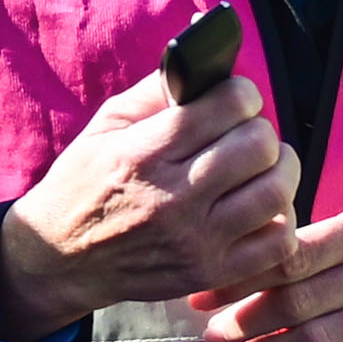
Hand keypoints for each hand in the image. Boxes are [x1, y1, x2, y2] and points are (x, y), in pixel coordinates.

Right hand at [0, 62, 298, 340]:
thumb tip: (208, 70)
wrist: (62, 258)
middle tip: (246, 133)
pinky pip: (276, 242)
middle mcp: (172, 198)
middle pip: (258, 146)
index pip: (227, 107)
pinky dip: (280, 218)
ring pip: (275, 192)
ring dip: (279, 170)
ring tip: (262, 167)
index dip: (242, 93)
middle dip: (260, 129)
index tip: (236, 99)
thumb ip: (156, 92)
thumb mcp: (106, 125)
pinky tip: (259, 206)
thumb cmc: (85, 183)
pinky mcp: (210, 272)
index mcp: (143, 153)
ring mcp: (195, 241)